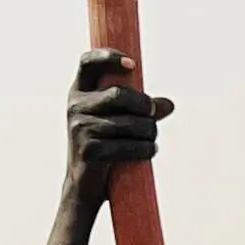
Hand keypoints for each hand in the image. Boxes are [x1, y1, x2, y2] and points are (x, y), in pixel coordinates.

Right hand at [65, 47, 170, 206]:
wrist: (83, 186)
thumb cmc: (103, 148)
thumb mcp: (116, 123)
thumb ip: (139, 111)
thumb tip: (169, 104)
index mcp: (78, 93)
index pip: (88, 63)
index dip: (108, 57)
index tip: (132, 65)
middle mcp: (75, 107)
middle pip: (119, 95)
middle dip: (143, 106)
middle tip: (154, 115)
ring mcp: (80, 129)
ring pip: (128, 122)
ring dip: (148, 131)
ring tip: (153, 138)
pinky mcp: (90, 151)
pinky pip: (127, 146)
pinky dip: (145, 149)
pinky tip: (151, 150)